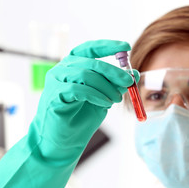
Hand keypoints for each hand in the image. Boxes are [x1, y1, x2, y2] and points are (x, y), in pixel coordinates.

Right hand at [34, 39, 137, 159]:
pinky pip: (79, 89)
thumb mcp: (104, 98)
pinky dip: (96, 95)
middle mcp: (63, 69)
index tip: (126, 47)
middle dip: (114, 72)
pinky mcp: (54, 94)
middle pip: (92, 62)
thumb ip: (116, 85)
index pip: (90, 49)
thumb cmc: (81, 118)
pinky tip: (105, 103)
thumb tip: (134, 74)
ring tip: (116, 99)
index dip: (108, 46)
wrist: (64, 141)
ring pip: (86, 74)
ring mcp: (56, 80)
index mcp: (74, 65)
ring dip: (107, 87)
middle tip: (128, 81)